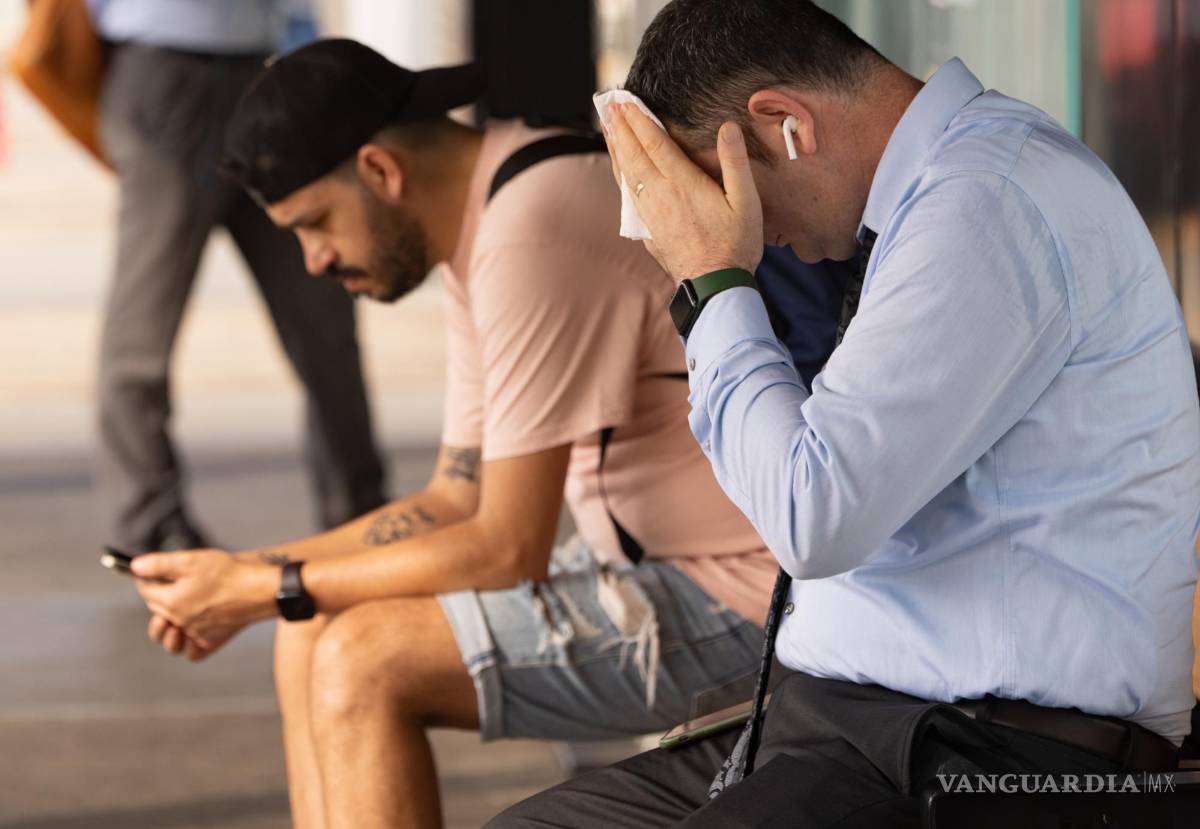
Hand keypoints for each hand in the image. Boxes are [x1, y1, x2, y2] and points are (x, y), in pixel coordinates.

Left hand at [133, 550, 277, 651]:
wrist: (259, 590)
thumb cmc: (227, 573)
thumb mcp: (191, 560)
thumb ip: (159, 564)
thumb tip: (135, 567)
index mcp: (170, 602)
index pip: (146, 591)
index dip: (145, 578)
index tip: (148, 570)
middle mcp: (180, 622)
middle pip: (156, 611)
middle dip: (155, 598)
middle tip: (166, 585)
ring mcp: (196, 634)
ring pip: (169, 639)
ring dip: (165, 627)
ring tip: (170, 614)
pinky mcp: (213, 641)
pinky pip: (192, 652)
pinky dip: (188, 646)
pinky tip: (191, 632)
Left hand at [605, 104, 762, 281]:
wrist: (715, 286)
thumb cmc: (736, 244)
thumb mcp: (746, 201)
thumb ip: (735, 162)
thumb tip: (727, 127)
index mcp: (682, 184)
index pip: (654, 143)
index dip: (639, 120)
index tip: (627, 102)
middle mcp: (660, 196)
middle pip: (633, 155)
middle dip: (620, 129)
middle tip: (608, 106)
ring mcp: (650, 215)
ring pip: (626, 175)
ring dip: (616, 150)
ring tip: (607, 130)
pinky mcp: (647, 231)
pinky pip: (627, 197)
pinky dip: (620, 177)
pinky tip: (619, 172)